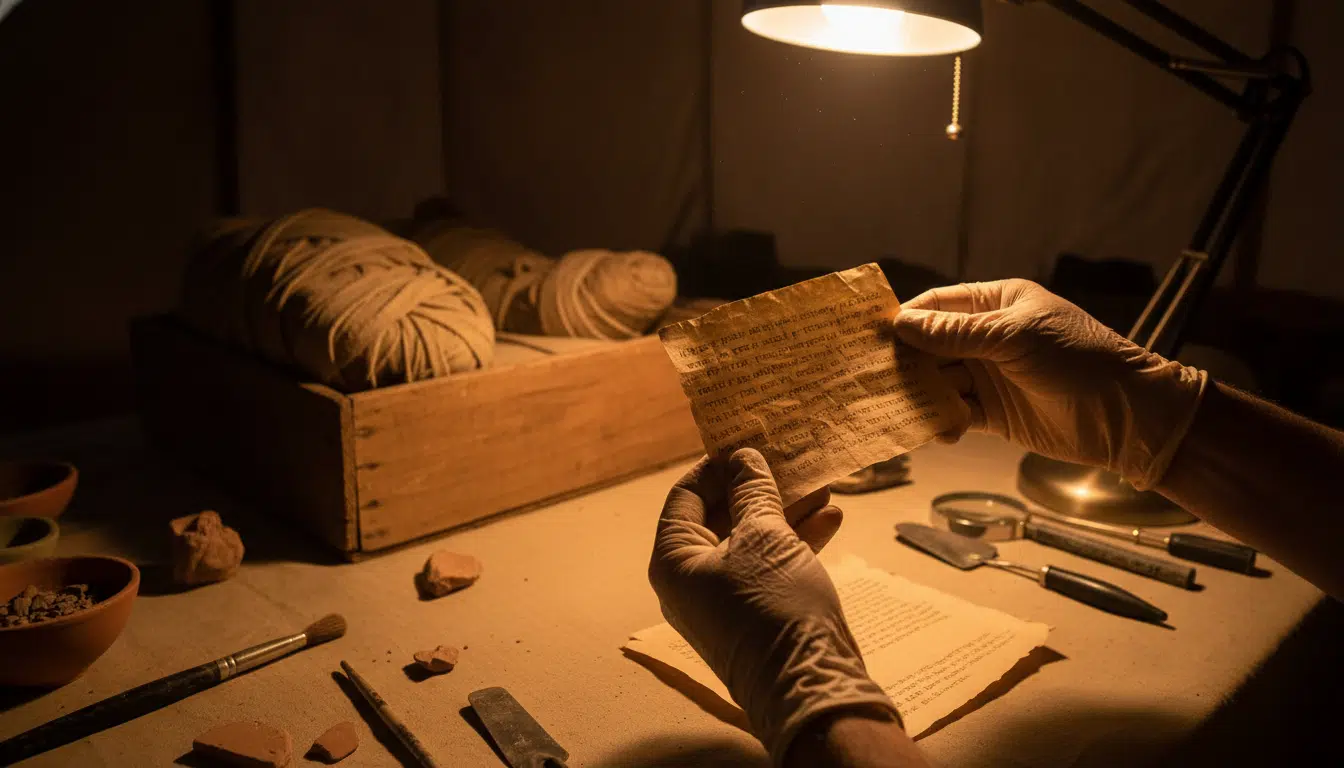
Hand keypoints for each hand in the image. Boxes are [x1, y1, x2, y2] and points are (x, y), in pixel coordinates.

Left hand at [648, 448, 897, 764]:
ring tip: (822, 484)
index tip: (748, 442)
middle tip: (789, 458)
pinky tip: (830, 517)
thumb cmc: (776, 606)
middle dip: (758, 486)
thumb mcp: (764, 536)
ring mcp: (723, 599)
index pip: (685, 496)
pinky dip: (795, 540)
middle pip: (719, 516)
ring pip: (750, 539)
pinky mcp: (756, 613)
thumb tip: (742, 459)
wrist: (810, 685)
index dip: (717, 465)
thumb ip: (751, 491)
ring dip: (785, 510)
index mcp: (673, 560)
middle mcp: (690, 581)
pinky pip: (768, 565)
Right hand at [891, 279, 1206, 489]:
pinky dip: (941, 421)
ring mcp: (992, 376)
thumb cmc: (1079, 359)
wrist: (1129, 415)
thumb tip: (900, 324)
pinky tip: (932, 429)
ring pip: (940, 382)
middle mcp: (990, 338)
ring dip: (919, 393)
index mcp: (998, 304)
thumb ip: (956, 334)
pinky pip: (956, 413)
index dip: (906, 317)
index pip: (940, 305)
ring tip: (890, 405)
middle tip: (868, 375)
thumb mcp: (1014, 337)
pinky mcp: (996, 414)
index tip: (871, 334)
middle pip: (932, 345)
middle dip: (904, 359)